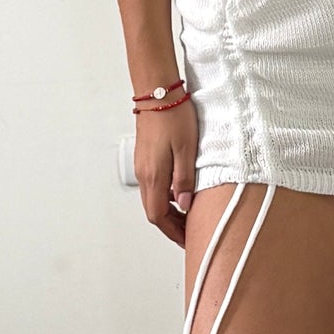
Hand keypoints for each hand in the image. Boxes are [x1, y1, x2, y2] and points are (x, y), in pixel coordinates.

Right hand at [135, 96, 196, 247]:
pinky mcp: (145, 157)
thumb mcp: (188, 150)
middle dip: (171, 226)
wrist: (157, 92)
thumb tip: (186, 205)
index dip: (174, 232)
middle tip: (190, 232)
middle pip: (154, 211)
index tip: (187, 240)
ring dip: (168, 211)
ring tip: (188, 215)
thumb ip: (185, 180)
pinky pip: (153, 185)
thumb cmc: (174, 116)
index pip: (159, 216)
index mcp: (154, 176)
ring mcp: (143, 165)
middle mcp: (144, 173)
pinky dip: (165, 196)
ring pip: (153, 198)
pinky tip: (180, 191)